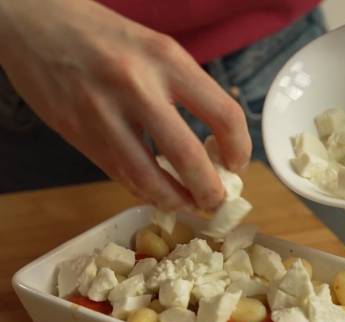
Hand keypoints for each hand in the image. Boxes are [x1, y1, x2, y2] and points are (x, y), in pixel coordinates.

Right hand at [0, 0, 250, 210]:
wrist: (36, 23)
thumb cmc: (105, 35)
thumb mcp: (155, 49)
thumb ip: (185, 93)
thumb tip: (212, 142)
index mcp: (166, 59)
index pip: (224, 113)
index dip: (239, 148)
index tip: (237, 164)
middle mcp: (138, 87)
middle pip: (188, 157)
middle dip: (209, 191)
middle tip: (216, 202)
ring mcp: (104, 114)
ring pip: (148, 178)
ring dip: (175, 200)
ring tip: (188, 205)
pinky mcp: (79, 134)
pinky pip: (121, 175)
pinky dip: (144, 191)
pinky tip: (157, 193)